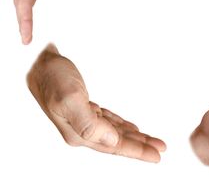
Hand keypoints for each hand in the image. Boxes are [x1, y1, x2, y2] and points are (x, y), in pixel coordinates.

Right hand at [27, 44, 165, 162]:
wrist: (40, 61)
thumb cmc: (53, 77)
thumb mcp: (69, 99)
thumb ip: (89, 123)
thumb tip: (112, 141)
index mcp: (79, 132)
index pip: (114, 146)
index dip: (136, 151)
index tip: (156, 156)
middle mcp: (81, 129)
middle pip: (117, 142)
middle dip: (140, 146)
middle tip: (160, 149)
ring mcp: (83, 119)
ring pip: (115, 133)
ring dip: (134, 137)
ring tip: (151, 140)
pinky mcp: (86, 107)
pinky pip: (109, 122)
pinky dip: (122, 127)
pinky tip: (130, 129)